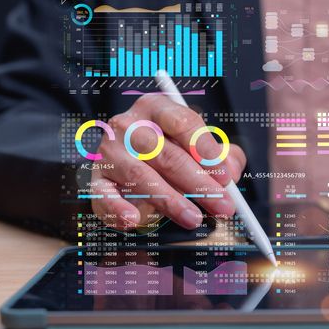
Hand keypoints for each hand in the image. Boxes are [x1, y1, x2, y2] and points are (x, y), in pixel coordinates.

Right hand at [90, 94, 245, 229]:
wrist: (133, 164)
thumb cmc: (173, 152)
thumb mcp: (201, 147)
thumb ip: (223, 156)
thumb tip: (231, 171)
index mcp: (157, 108)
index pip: (183, 122)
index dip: (207, 151)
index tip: (226, 177)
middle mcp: (129, 124)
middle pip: (166, 154)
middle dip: (199, 184)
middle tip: (222, 205)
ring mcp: (110, 151)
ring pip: (141, 176)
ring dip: (171, 201)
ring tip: (194, 218)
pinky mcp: (98, 178)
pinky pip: (104, 195)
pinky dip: (118, 209)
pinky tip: (134, 220)